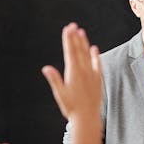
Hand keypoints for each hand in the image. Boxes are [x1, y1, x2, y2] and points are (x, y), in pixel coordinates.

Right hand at [42, 23, 102, 143]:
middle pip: (79, 50)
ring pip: (88, 55)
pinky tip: (94, 48)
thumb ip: (54, 79)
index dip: (68, 39)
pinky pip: (97, 65)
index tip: (67, 29)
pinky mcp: (97, 80)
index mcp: (73, 73)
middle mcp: (84, 71)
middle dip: (75, 37)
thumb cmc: (71, 108)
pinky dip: (95, 56)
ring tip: (81, 32)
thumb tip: (46, 68)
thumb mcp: (60, 94)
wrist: (87, 118)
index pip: (70, 52)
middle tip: (73, 25)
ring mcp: (92, 75)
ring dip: (84, 43)